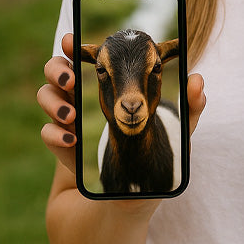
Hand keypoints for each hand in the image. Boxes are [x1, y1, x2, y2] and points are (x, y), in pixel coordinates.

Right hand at [37, 33, 206, 173]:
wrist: (125, 202)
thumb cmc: (155, 158)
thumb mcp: (178, 134)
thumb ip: (190, 108)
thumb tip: (197, 79)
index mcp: (109, 87)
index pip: (87, 58)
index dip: (75, 46)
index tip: (72, 41)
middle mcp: (85, 99)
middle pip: (56, 70)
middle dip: (58, 69)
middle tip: (72, 81)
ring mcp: (69, 123)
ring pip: (45, 96)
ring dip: (54, 101)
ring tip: (71, 115)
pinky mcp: (62, 148)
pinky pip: (47, 133)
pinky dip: (55, 133)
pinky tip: (71, 140)